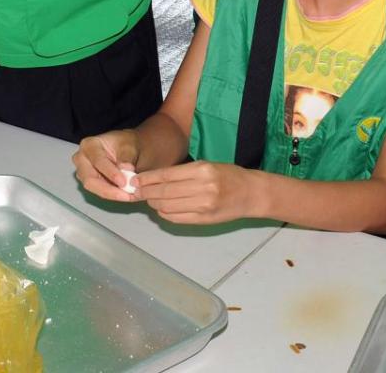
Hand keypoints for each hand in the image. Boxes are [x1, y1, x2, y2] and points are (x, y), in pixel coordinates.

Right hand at [73, 129, 140, 201]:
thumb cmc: (124, 143)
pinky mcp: (88, 181)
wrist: (124, 147)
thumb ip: (126, 157)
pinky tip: (124, 195)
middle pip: (90, 179)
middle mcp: (81, 159)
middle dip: (109, 189)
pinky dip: (112, 194)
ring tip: (128, 195)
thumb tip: (126, 169)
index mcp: (89, 144)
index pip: (98, 161)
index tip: (124, 182)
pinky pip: (98, 191)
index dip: (111, 173)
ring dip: (111, 194)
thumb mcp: (129, 146)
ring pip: (93, 188)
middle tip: (126, 195)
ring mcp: (83, 171)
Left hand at [136, 161, 261, 224]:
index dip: (147, 179)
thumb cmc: (228, 175)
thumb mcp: (206, 166)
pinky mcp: (203, 219)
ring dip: (154, 203)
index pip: (166, 175)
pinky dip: (165, 214)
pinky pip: (176, 218)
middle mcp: (202, 187)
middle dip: (146, 192)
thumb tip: (154, 180)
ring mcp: (203, 206)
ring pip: (167, 206)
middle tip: (136, 191)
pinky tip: (163, 208)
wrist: (251, 193)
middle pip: (163, 192)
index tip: (135, 180)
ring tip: (149, 199)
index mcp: (201, 170)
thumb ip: (182, 173)